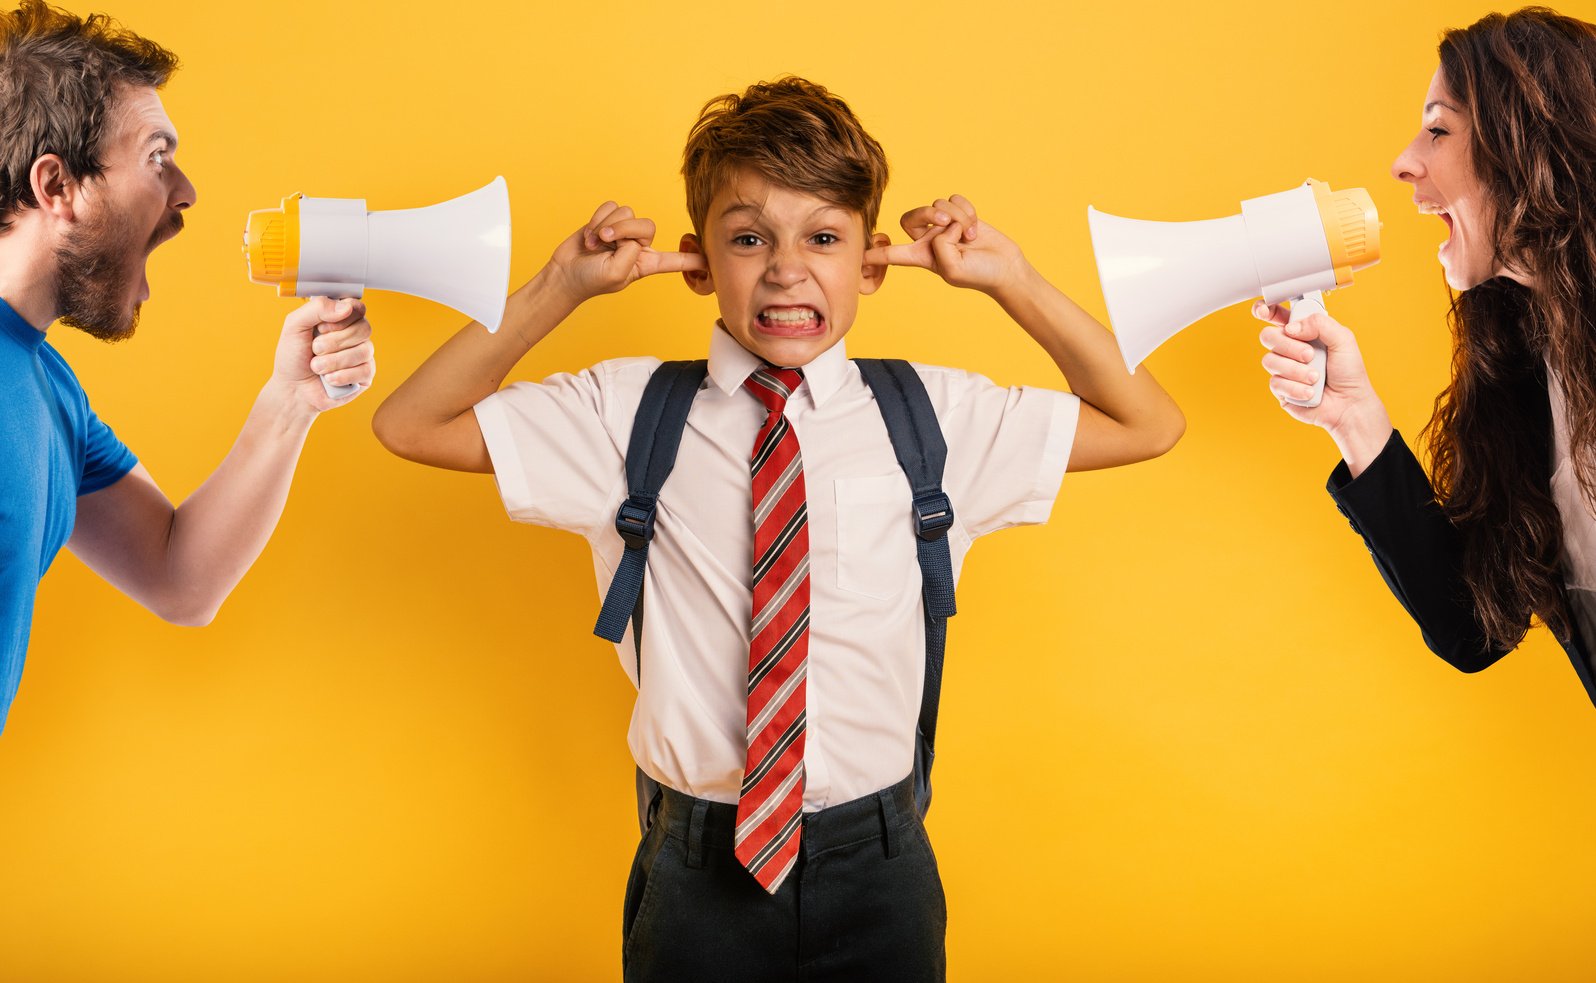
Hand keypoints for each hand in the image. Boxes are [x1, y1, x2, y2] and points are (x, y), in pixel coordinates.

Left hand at [272, 296, 375, 412]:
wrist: (293, 389)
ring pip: (364, 350)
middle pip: (364, 328)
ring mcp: (362, 354)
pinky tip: (329, 379)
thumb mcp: (295, 326)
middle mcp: (354, 334)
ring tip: (317, 367)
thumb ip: (317, 308)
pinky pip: (365, 370)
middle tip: (315, 349)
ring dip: (334, 361)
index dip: (342, 317)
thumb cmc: (293, 357)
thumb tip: (347, 308)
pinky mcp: (366, 375)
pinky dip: (341, 376)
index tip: (321, 328)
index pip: (356, 307)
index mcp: (339, 318)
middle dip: (334, 341)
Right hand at [546, 201, 704, 302]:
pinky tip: (589, 235)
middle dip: (624, 229)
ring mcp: (622, 232)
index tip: (713, 261)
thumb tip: (631, 233)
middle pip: (647, 226)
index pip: (676, 261)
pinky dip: (597, 219)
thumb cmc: (591, 281)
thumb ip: (631, 252)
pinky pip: (610, 206)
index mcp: (647, 264)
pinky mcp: (607, 220)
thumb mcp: (617, 274)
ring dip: (606, 226)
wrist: (564, 274)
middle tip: (605, 243)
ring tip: (595, 244)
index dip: (694, 260)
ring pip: (627, 213)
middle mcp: (638, 246)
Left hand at [862, 194, 1027, 293]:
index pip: (890, 255)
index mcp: (921, 257)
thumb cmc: (979, 275)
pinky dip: (966, 210)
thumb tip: (942, 226)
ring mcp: (944, 226)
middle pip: (910, 217)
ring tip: (969, 234)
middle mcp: (928, 240)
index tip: (856, 255)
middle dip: (926, 213)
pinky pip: (954, 199)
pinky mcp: (959, 214)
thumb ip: (940, 248)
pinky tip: (975, 226)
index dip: (873, 255)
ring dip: (956, 216)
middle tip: (944, 221)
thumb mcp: (953, 270)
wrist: (1005, 267)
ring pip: (937, 205)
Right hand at [1256, 301, 1392, 470]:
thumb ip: (1320, 323)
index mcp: (1304, 331)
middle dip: (1288, 346)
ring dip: (1296, 370)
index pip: (1278, 316)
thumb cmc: (1349, 372)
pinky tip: (1311, 391)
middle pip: (1268, 336)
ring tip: (1315, 377)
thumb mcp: (1343, 339)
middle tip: (1310, 355)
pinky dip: (1296, 387)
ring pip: (1270, 361)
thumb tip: (1292, 327)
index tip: (1263, 311)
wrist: (1348, 404)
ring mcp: (1283, 368)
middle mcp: (1290, 348)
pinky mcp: (1280, 388)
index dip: (1266, 310)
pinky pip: (1275, 382)